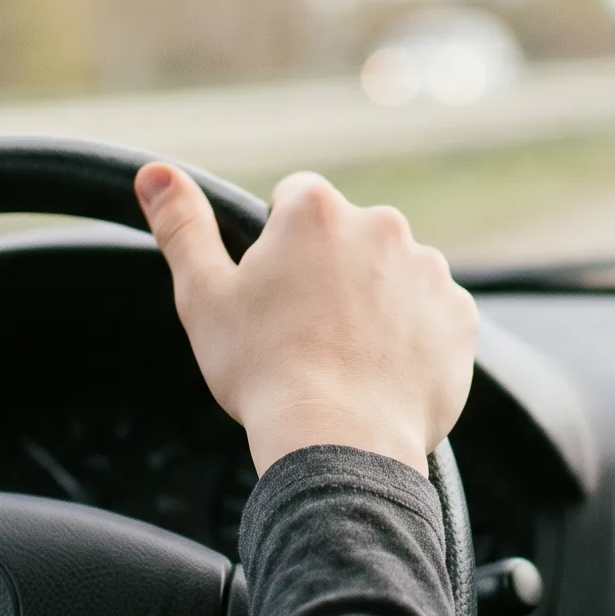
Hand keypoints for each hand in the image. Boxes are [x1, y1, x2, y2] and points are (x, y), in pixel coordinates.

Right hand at [137, 163, 475, 474]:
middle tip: (305, 331)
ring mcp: (428, 270)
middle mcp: (381, 226)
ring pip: (392, 274)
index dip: (277, 243)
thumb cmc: (265, 370)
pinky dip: (413, 336)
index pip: (293, 199)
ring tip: (346, 358)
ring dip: (374, 301)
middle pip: (348, 236)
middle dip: (330, 270)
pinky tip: (382, 371)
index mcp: (316, 211)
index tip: (273, 290)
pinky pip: (433, 315)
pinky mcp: (459, 316)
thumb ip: (182, 227)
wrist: (341, 442)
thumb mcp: (203, 297)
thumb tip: (155, 173)